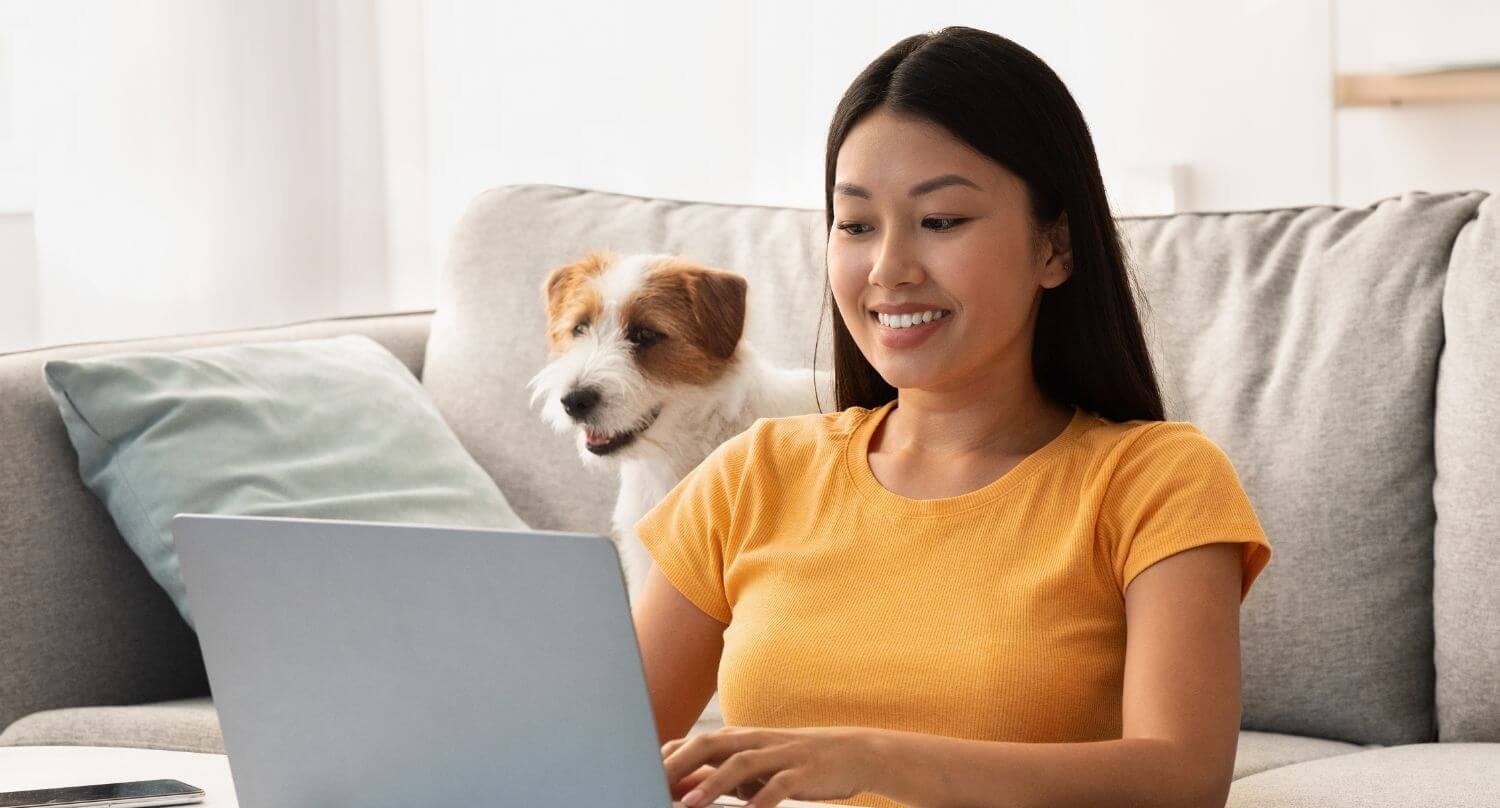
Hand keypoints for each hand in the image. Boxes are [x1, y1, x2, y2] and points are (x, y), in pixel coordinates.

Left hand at [660, 725, 882, 807]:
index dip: (667, 757)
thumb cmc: (795, 762)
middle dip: (679, 764)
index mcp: (740, 738)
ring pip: (740, 763)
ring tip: (689, 804)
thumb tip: (682, 788)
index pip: (694, 742)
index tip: (640, 774)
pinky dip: (762, 801)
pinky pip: (779, 786)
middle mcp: (756, 740)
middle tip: (652, 784)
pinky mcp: (803, 770)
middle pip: (710, 744)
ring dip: (712, 784)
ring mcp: (780, 754)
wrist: (852, 753)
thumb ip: (721, 774)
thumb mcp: (755, 766)